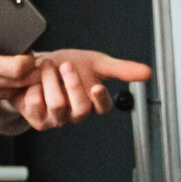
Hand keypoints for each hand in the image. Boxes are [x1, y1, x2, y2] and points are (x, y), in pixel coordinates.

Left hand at [8, 48, 151, 131]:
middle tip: (66, 65)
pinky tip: (33, 82)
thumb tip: (147, 72)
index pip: (103, 107)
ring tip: (45, 66)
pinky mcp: (38, 119)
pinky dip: (33, 88)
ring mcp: (57, 118)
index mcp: (92, 101)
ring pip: (57, 105)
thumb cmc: (66, 65)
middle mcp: (76, 113)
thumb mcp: (95, 62)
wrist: (34, 66)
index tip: (96, 86)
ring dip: (49, 80)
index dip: (100, 98)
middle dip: (73, 84)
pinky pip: (36, 105)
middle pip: (81, 107)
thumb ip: (121, 69)